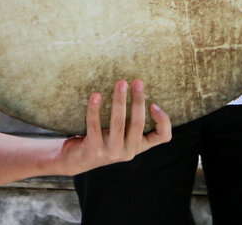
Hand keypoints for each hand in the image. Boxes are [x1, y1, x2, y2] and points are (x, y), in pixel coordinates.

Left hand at [56, 80, 171, 175]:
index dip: (163, 121)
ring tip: (120, 83)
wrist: (77, 159)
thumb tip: (139, 87)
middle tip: (137, 81)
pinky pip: (94, 125)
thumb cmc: (102, 139)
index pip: (162, 137)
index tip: (153, 104)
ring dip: (120, 100)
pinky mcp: (94, 150)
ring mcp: (111, 152)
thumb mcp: (121, 134)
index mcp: (138, 145)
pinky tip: (95, 95)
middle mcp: (128, 151)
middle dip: (138, 100)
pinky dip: (94, 109)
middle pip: (138, 123)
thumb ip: (131, 121)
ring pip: (118, 123)